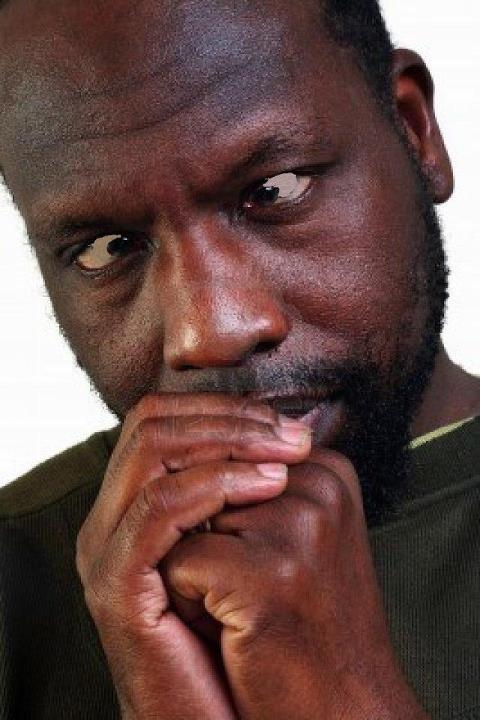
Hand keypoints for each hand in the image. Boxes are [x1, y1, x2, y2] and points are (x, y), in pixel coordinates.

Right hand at [75, 393, 311, 718]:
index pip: (163, 417)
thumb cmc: (247, 631)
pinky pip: (158, 508)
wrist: (233, 716)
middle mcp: (113, 517)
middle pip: (152, 421)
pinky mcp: (116, 584)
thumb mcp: (249, 543)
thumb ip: (251, 486)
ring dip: (225, 441)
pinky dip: (213, 485)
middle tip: (287, 432)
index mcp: (138, 503)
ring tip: (285, 458)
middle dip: (226, 417)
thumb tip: (301, 426)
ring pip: (152, 451)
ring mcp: (107, 548)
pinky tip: (268, 486)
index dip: (222, 409)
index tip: (284, 423)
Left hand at [162, 448, 428, 719]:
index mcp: (327, 468)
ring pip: (185, 520)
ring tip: (245, 606)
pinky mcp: (267, 572)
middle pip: (203, 485)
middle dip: (206, 536)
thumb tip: (201, 432)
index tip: (262, 559)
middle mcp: (318, 486)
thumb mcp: (297, 532)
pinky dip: (188, 602)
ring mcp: (297, 527)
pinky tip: (236, 630)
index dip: (221, 514)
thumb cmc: (307, 620)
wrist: (344, 708)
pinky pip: (180, 562)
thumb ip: (260, 479)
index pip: (227, 454)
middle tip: (253, 588)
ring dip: (195, 568)